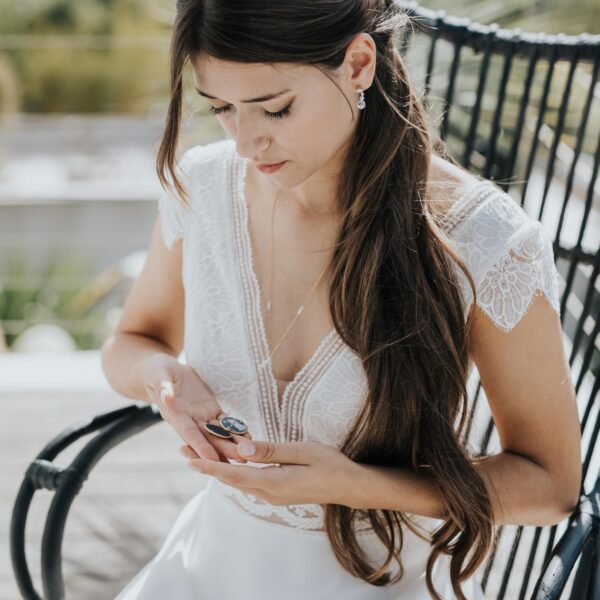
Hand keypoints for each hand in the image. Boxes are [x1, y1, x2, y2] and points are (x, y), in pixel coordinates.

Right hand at [141, 354, 252, 463]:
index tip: (212, 459)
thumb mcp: (157, 374)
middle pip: (208, 438)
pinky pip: (224, 421)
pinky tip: (248, 438)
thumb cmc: (156, 371)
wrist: (163, 371)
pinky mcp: (210, 409)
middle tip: (241, 461)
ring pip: (219, 433)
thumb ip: (163, 385)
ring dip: (233, 444)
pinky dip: (235, 430)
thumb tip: (167, 395)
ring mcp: (201, 416)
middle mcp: (189, 420)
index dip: (201, 446)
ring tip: (250, 455)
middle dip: (224, 450)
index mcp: (175, 415)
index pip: (189, 433)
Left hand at [180, 439, 358, 506]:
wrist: (348, 486)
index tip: (188, 459)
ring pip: (239, 481)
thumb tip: (241, 449)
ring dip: (218, 468)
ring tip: (198, 455)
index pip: (234, 474)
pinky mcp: (278, 491)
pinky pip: (250, 481)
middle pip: (231, 478)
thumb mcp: (301, 451)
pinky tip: (229, 462)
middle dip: (206, 465)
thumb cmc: (329, 465)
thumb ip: (271, 451)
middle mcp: (269, 492)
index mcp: (274, 482)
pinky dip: (234, 471)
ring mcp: (274, 494)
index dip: (210, 467)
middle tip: (183, 451)